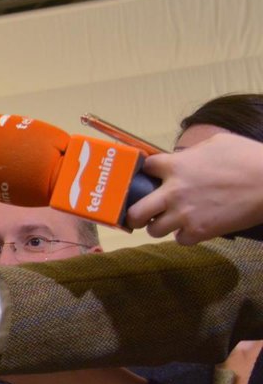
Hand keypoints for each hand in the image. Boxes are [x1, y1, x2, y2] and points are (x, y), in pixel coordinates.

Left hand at [125, 132, 262, 243]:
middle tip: (142, 214)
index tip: (150, 178)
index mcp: (175, 166)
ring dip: (160, 226)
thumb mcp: (216, 143)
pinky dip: (185, 236)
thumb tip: (183, 158)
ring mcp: (184, 214)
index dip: (145, 174)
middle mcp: (173, 192)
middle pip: (134, 212)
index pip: (144, 170)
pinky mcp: (199, 231)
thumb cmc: (249, 158)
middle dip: (135, 214)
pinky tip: (194, 227)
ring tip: (171, 221)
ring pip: (153, 230)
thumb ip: (191, 154)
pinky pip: (179, 240)